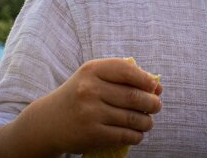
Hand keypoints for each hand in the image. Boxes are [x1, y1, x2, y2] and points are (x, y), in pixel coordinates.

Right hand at [37, 57, 161, 154]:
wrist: (49, 121)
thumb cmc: (79, 95)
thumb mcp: (93, 78)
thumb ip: (122, 76)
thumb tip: (156, 87)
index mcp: (92, 70)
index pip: (127, 71)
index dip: (146, 79)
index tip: (154, 87)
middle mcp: (90, 89)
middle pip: (133, 96)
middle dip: (152, 103)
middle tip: (156, 106)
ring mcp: (91, 112)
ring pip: (132, 118)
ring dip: (147, 122)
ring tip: (148, 122)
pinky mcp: (92, 134)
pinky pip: (124, 135)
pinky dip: (137, 135)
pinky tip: (137, 133)